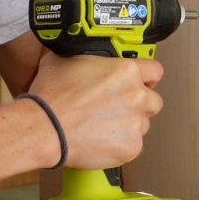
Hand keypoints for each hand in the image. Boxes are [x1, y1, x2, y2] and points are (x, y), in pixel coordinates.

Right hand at [27, 53, 163, 168]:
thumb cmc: (51, 96)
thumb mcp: (66, 59)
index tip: (142, 83)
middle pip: (153, 100)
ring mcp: (135, 123)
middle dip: (139, 104)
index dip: (147, 77)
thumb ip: (87, 56)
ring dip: (129, 124)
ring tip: (104, 125)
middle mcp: (136, 96)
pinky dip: (120, 144)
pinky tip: (101, 140)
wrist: (42, 128)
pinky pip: (133, 145)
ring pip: (143, 123)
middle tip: (118, 108)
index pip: (155, 71)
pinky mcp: (131, 147)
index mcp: (126, 71)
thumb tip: (84, 52)